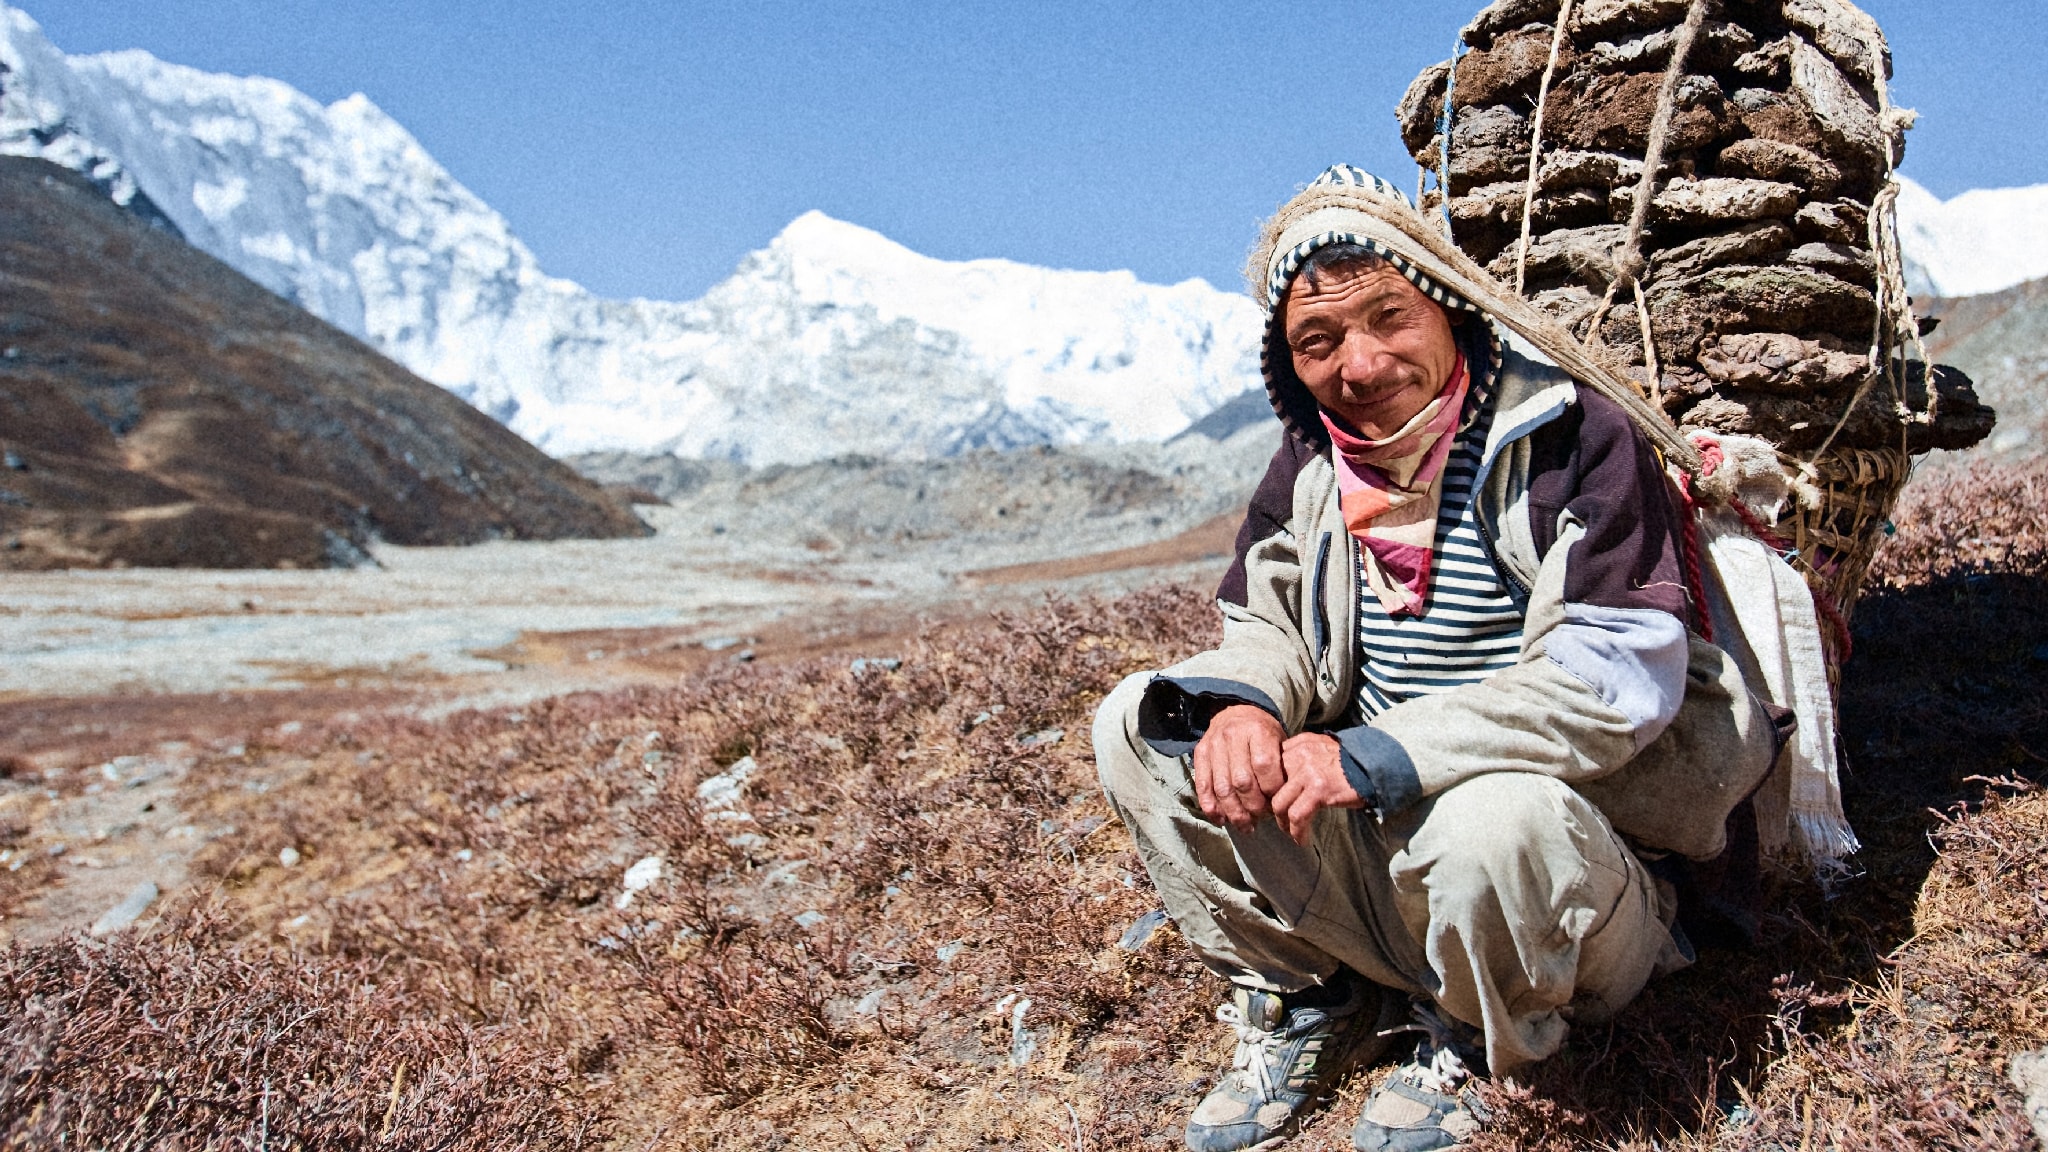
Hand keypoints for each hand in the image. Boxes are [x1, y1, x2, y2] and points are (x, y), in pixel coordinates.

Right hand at [1191, 705, 1285, 830]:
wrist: (1237, 713)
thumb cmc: (1262, 734)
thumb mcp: (1279, 741)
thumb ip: (1281, 767)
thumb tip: (1282, 802)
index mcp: (1257, 730)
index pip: (1264, 766)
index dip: (1272, 789)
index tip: (1278, 801)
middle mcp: (1233, 735)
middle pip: (1242, 781)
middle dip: (1253, 806)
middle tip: (1262, 818)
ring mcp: (1213, 744)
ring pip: (1222, 788)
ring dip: (1234, 812)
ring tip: (1245, 826)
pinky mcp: (1200, 753)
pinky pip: (1202, 785)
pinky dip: (1211, 806)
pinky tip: (1221, 819)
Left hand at [1271, 733, 1365, 846]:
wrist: (1377, 766)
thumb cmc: (1350, 763)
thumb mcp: (1322, 748)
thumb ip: (1301, 756)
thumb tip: (1281, 780)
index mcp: (1299, 743)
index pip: (1268, 766)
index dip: (1268, 788)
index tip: (1272, 802)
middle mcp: (1299, 754)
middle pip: (1270, 786)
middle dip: (1271, 807)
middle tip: (1279, 820)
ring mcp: (1308, 771)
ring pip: (1279, 803)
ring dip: (1282, 823)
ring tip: (1290, 832)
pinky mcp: (1319, 789)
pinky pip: (1298, 816)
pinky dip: (1297, 832)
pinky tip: (1302, 840)